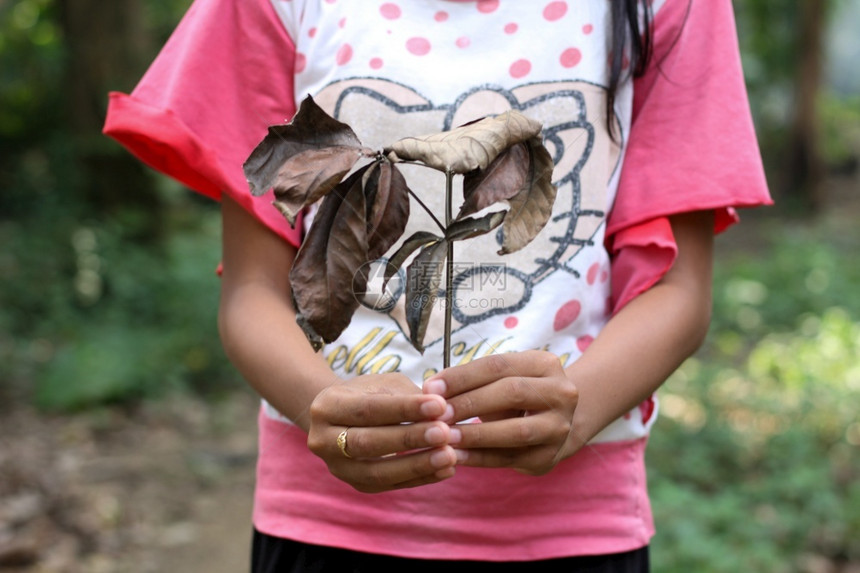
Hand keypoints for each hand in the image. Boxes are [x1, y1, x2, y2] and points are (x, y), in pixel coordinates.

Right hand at [306, 373, 459, 492]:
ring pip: (377, 472)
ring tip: (449, 456)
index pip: (368, 409)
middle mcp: (322, 440)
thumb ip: (409, 396)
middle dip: (409, 439)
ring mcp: (337, 468)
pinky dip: (420, 478)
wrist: (345, 418)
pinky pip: (390, 486)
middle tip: (445, 432)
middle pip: (368, 443)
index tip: (439, 404)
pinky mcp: (356, 485)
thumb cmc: (371, 393)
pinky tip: (446, 470)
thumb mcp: (384, 384)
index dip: (404, 408)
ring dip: (416, 465)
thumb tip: (443, 410)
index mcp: (327, 406)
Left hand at [423, 350, 579, 475]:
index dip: (463, 376)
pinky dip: (479, 458)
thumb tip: (430, 389)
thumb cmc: (515, 395)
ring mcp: (558, 428)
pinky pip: (510, 458)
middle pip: (511, 393)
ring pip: (515, 431)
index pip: (499, 365)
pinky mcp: (548, 457)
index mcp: (545, 364)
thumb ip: (470, 381)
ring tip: (444, 437)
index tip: (431, 387)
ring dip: (475, 434)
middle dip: (469, 403)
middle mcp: (561, 394)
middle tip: (437, 413)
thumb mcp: (501, 379)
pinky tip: (455, 456)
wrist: (553, 424)